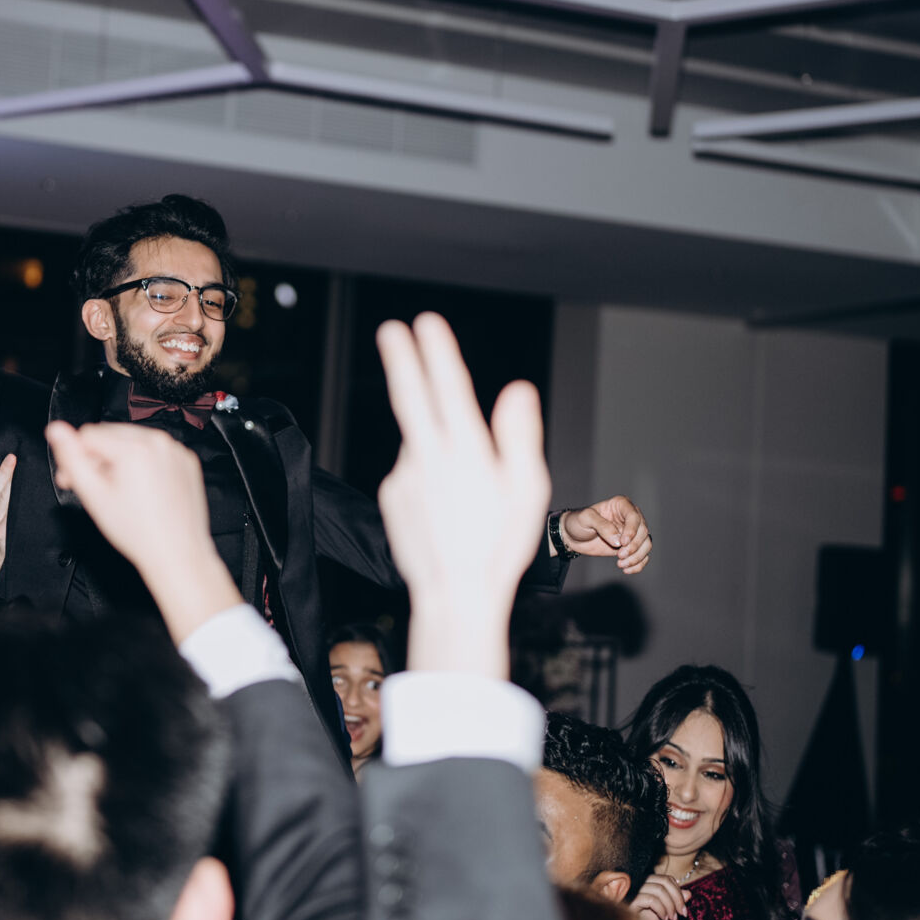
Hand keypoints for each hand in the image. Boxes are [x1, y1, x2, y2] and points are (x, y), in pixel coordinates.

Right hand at [43, 422, 239, 641]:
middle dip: (96, 458)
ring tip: (118, 491)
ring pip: (132, 441)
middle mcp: (158, 442)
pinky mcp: (186, 461)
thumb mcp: (93, 495)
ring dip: (119, 460)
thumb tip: (56, 430)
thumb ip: (71, 458)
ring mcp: (175, 450)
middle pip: (111, 435)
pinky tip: (140, 490)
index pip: (88, 435)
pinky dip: (144, 464)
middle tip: (93, 487)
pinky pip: (155, 452)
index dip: (75, 458)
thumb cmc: (137, 532)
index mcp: (134, 448)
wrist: (177, 553)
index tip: (72, 479)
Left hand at [375, 314, 551, 677]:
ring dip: (437, 448)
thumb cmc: (500, 546)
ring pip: (421, 442)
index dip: (437, 351)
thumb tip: (517, 390)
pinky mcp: (392, 496)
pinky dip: (428, 476)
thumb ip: (520, 434)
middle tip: (390, 329)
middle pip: (409, 397)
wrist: (455, 596)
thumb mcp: (528, 490)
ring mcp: (404, 477)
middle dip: (401, 359)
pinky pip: (412, 472)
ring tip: (466, 497)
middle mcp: (428, 459)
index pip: (448, 388)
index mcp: (466, 452)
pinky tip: (446, 508)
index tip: (426, 322)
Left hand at [557, 496, 652, 573]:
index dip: (632, 530)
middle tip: (620, 555)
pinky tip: (627, 569)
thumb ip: (602, 526)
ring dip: (637, 557)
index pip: (634, 516)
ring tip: (621, 564)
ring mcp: (632, 533)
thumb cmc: (578, 522)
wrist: (573, 536)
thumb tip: (618, 540)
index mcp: (621, 505)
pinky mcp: (630, 547)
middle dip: (634, 546)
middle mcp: (630, 518)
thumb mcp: (586, 518)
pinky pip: (643, 556)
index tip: (622, 542)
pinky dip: (638, 564)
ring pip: (646, 544)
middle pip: (643, 532)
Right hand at [628, 872, 690, 919]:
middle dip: (678, 898)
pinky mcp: (631, 900)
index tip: (683, 908)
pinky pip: (651, 900)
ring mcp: (634, 890)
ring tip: (673, 919)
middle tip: (683, 914)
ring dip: (671, 906)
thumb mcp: (664, 910)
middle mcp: (640, 882)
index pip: (667, 879)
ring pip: (659, 890)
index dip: (678, 892)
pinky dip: (662, 909)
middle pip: (664, 882)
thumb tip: (689, 893)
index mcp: (647, 882)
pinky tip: (664, 919)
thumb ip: (675, 901)